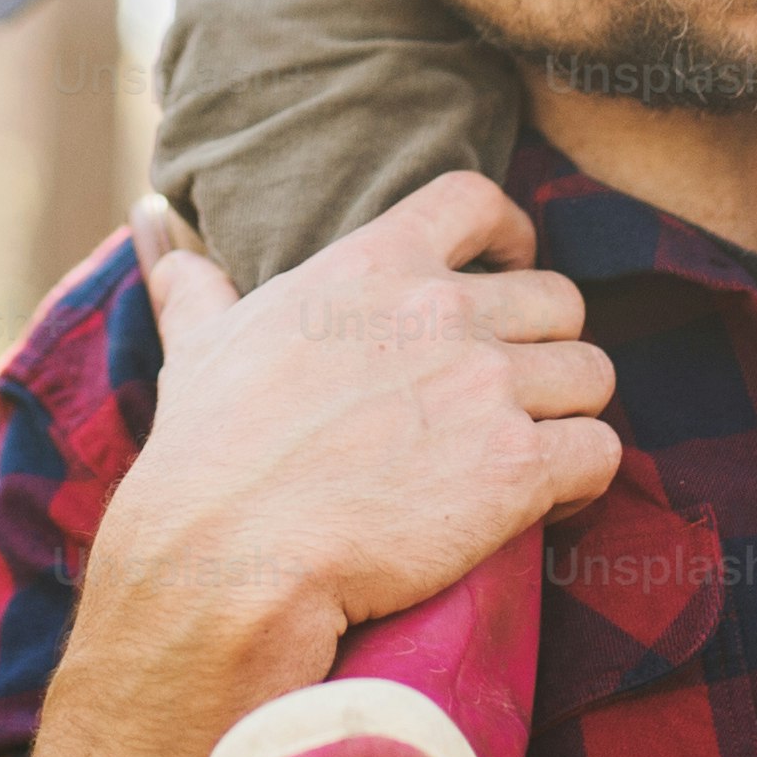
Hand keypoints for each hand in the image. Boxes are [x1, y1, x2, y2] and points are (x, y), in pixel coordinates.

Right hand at [85, 176, 621, 690]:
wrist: (228, 554)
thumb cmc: (207, 453)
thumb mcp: (197, 345)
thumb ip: (194, 284)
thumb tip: (157, 232)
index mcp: (373, 265)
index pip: (476, 201)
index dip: (509, 234)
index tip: (509, 265)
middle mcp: (442, 311)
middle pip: (558, 299)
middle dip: (545, 345)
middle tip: (512, 393)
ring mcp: (486, 386)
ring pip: (591, 375)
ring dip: (570, 412)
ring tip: (533, 450)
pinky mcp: (518, 467)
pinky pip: (600, 453)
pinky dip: (585, 478)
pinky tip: (547, 500)